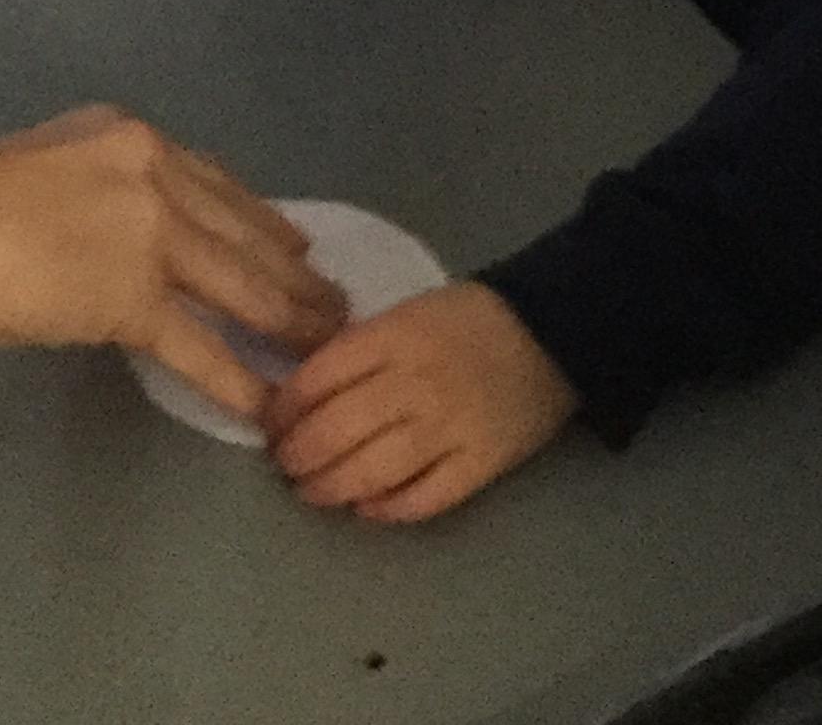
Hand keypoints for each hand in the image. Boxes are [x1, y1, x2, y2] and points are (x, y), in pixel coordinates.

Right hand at [0, 107, 346, 420]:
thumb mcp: (46, 166)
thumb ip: (95, 196)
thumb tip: (113, 247)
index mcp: (129, 137)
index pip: (215, 182)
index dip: (261, 219)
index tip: (294, 241)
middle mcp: (155, 170)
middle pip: (245, 230)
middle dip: (296, 272)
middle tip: (333, 301)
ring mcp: (151, 232)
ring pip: (243, 284)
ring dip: (292, 321)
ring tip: (326, 350)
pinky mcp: (134, 295)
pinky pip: (201, 345)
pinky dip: (240, 379)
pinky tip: (267, 406)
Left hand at [263, 281, 577, 522]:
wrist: (552, 334)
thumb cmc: (466, 320)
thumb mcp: (404, 313)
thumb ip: (360, 348)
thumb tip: (304, 389)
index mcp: (393, 337)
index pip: (319, 377)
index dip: (285, 407)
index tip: (268, 424)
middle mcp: (414, 384)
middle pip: (337, 429)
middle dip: (299, 454)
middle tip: (284, 464)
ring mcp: (448, 429)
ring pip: (373, 469)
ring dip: (331, 487)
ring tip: (310, 492)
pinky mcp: (479, 465)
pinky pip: (424, 497)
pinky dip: (388, 508)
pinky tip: (365, 508)